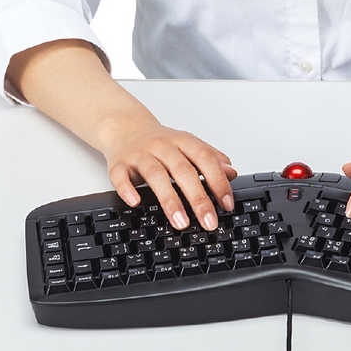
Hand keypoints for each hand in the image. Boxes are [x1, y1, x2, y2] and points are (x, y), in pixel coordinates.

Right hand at [100, 117, 237, 232]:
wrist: (126, 127)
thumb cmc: (161, 141)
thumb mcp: (188, 146)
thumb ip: (210, 158)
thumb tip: (232, 172)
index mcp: (183, 141)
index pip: (205, 159)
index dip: (218, 181)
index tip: (227, 204)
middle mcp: (162, 146)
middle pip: (183, 171)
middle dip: (198, 198)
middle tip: (208, 221)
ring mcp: (140, 154)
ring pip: (155, 175)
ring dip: (169, 200)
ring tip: (181, 222)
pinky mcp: (118, 164)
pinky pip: (121, 177)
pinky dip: (128, 189)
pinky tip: (136, 203)